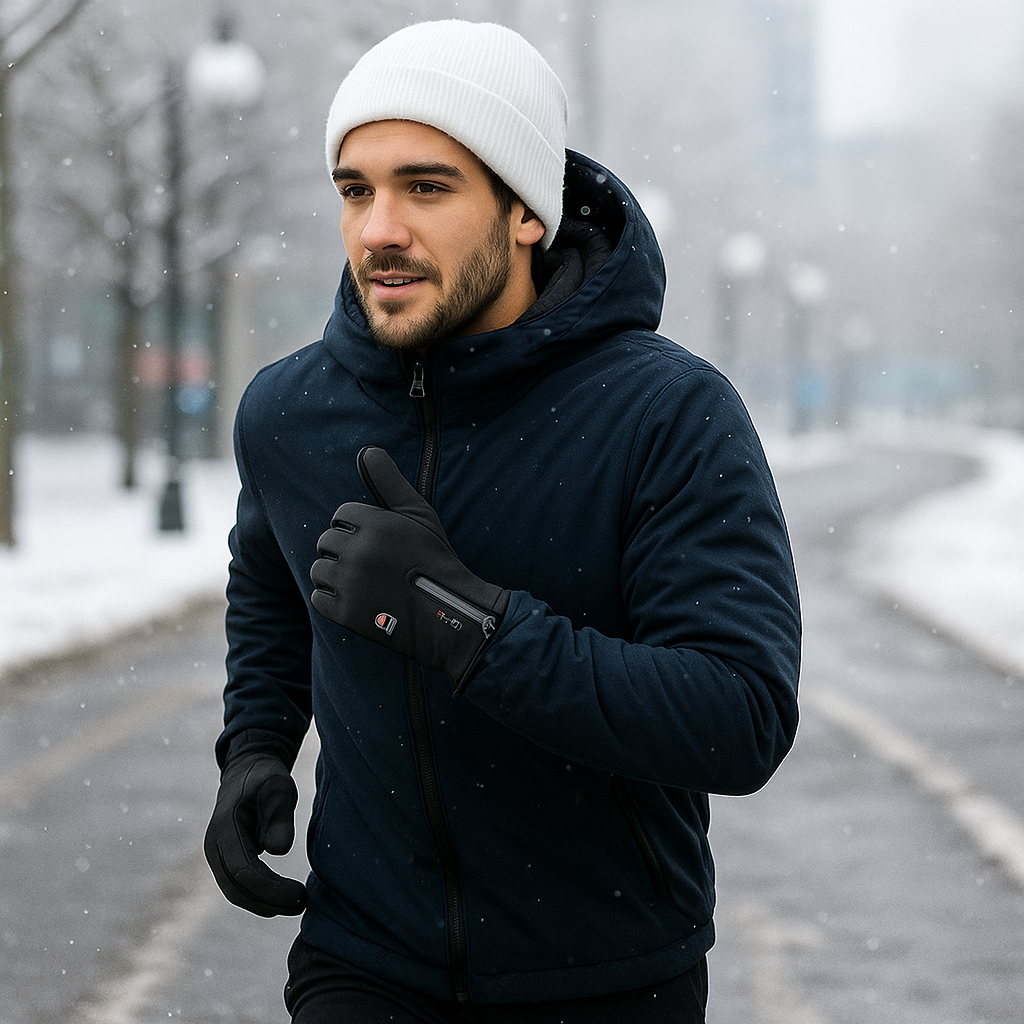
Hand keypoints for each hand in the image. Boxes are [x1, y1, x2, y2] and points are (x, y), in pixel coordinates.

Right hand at [204, 751, 306, 916]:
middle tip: (302, 905)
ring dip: (264, 904)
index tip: (300, 894)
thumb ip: (279, 816)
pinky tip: (283, 901)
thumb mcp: (279, 787)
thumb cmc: (266, 778)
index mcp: (224, 826)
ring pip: (235, 892)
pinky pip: (238, 886)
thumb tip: (278, 851)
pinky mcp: (224, 860)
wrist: (247, 771)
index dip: (271, 889)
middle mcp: (213, 845)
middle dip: (270, 902)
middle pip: (236, 888)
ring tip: (297, 905)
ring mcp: (216, 854)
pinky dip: (259, 898)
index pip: (242, 870)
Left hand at [310, 446, 508, 689]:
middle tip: (370, 562)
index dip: (358, 526)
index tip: (377, 541)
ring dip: (334, 573)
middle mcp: (359, 552)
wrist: (448, 612)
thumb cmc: (434, 558)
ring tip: (361, 580)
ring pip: (318, 569)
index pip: (342, 515)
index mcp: (375, 525)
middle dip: (344, 549)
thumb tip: (367, 450)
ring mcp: (350, 585)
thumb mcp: (419, 513)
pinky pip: (319, 598)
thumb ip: (389, 480)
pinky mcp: (345, 614)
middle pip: (326, 541)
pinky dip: (332, 599)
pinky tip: (355, 599)